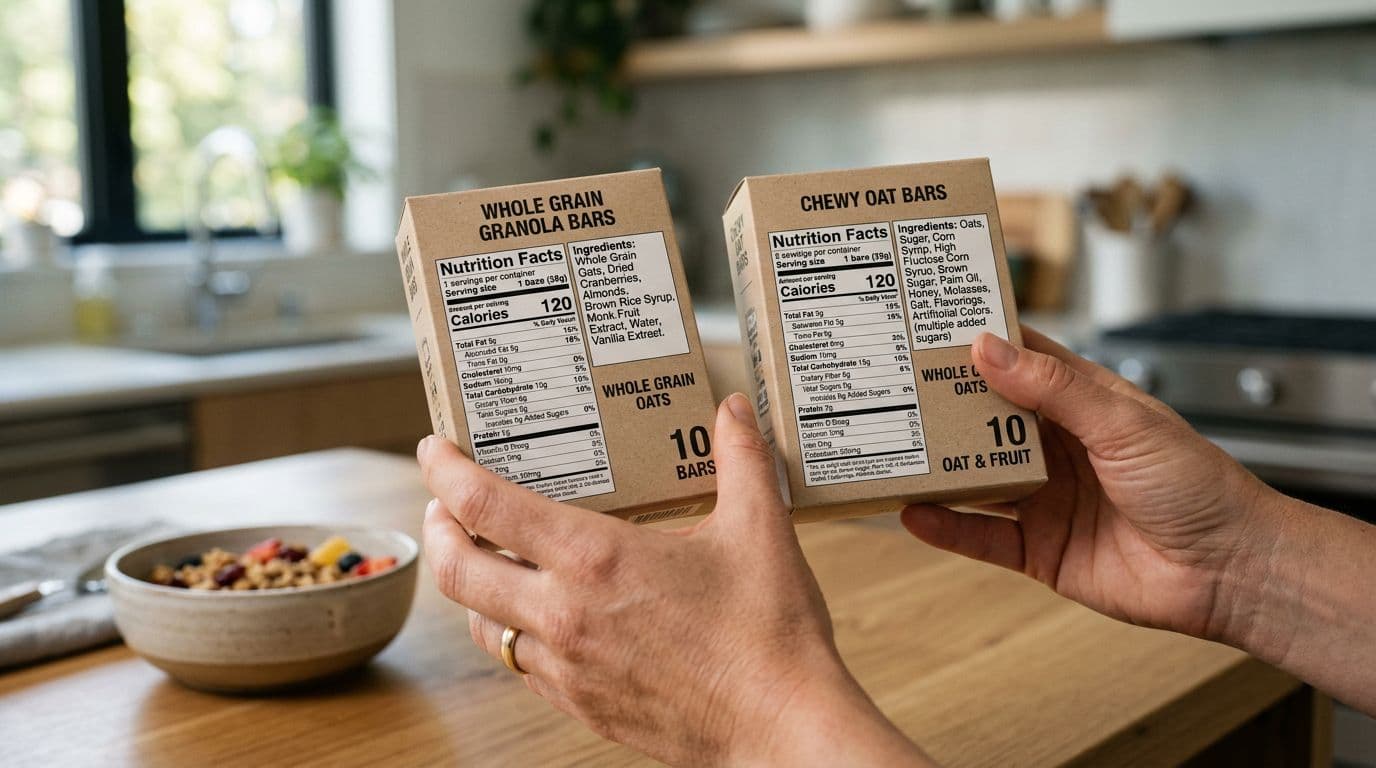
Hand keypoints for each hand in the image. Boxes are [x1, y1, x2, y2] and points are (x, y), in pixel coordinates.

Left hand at [419, 395, 931, 766]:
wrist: (780, 725)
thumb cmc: (769, 633)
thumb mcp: (759, 528)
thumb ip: (739, 458)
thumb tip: (731, 411)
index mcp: (595, 559)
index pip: (485, 507)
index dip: (446, 472)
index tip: (434, 450)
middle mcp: (564, 614)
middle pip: (457, 570)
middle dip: (439, 530)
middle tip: (445, 505)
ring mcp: (567, 666)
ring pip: (482, 624)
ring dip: (472, 586)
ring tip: (489, 559)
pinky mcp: (581, 704)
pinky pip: (522, 664)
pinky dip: (513, 632)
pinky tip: (542, 617)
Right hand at [903, 328, 1279, 642]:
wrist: (1231, 573)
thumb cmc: (1198, 486)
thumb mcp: (1123, 423)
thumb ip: (1053, 389)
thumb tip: (989, 348)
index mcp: (1083, 404)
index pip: (1020, 361)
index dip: (979, 342)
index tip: (928, 323)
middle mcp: (1058, 448)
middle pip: (986, 420)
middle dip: (943, 405)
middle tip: (891, 385)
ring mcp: (1046, 500)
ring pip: (977, 478)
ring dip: (937, 466)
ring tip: (892, 448)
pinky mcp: (1039, 551)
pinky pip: (982, 537)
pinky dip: (947, 527)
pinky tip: (913, 512)